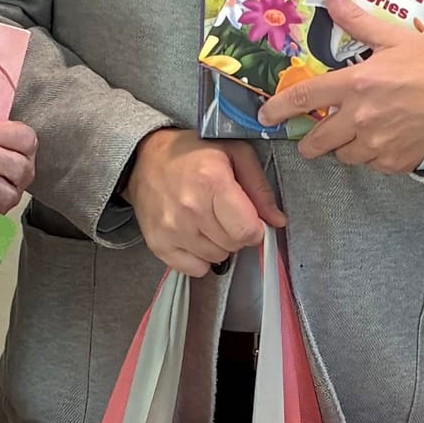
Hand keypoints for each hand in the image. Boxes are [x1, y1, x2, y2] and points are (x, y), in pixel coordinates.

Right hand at [124, 130, 284, 277]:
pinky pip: (195, 269)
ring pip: (216, 258)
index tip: (248, 217)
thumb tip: (278, 222)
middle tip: (224, 213)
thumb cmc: (194, 153)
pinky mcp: (158, 244)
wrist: (146, 158)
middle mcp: (190, 208)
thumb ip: (260, 189)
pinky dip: (200, 258)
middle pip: (233, 245)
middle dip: (236, 233)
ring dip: (218, 244)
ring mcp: (172, 229)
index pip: (247, 230)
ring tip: (207, 220)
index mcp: (212, 181)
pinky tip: (195, 235)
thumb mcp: (235, 154)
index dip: (255, 227)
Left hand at [258, 0, 423, 172]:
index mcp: (356, 84)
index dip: (279, 108)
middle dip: (310, 139)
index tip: (267, 115)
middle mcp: (361, 118)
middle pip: (316, 140)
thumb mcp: (393, 37)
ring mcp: (378, 144)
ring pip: (342, 155)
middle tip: (315, 133)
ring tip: (357, 132)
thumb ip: (355, 20)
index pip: (304, 98)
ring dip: (342, 146)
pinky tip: (383, 138)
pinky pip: (370, 164)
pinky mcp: (394, 162)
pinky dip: (370, 155)